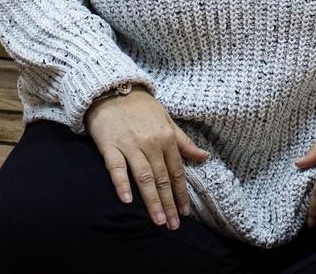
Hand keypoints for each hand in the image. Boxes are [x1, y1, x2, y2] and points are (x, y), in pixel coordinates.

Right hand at [85, 88, 208, 230]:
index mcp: (166, 138)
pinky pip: (116, 168)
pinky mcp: (110, 145)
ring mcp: (130, 145)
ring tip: (158, 221)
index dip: (181, 194)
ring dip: (152, 201)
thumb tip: (205, 157)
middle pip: (162, 179)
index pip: (177, 172)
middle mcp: (151, 143)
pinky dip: (122, 184)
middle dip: (169, 204)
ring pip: (144, 177)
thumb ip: (183, 142)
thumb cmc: (141, 107)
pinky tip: (127, 200)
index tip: (185, 213)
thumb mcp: (167, 120)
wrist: (112, 89)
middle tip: (173, 225)